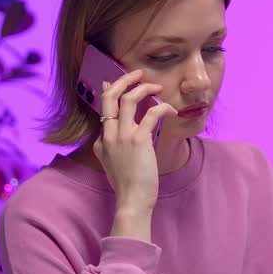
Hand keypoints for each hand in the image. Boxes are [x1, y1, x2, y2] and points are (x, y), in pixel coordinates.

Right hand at [93, 70, 177, 238]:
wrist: (131, 200)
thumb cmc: (127, 185)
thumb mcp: (110, 163)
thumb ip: (107, 148)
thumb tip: (107, 135)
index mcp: (101, 140)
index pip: (104, 107)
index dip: (110, 90)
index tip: (115, 81)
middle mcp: (108, 135)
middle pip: (110, 96)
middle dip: (123, 80)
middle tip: (137, 73)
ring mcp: (122, 136)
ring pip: (129, 99)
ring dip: (144, 88)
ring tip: (157, 86)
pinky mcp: (139, 140)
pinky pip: (151, 114)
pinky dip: (162, 107)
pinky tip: (171, 110)